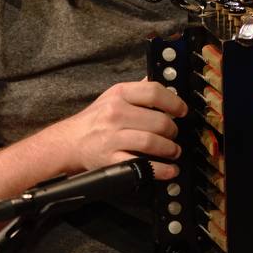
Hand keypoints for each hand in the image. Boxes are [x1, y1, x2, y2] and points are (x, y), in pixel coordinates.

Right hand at [59, 80, 186, 179]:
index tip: (182, 111)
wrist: (69, 142)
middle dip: (173, 131)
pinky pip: (141, 165)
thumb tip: (164, 82)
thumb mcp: (113, 96)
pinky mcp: (110, 160)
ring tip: (173, 151)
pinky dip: (160, 170)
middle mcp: (115, 113)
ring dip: (170, 149)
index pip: (154, 92)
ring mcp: (112, 137)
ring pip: (152, 142)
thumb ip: (138, 90)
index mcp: (119, 94)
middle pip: (158, 120)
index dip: (174, 102)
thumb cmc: (96, 119)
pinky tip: (169, 170)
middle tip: (175, 135)